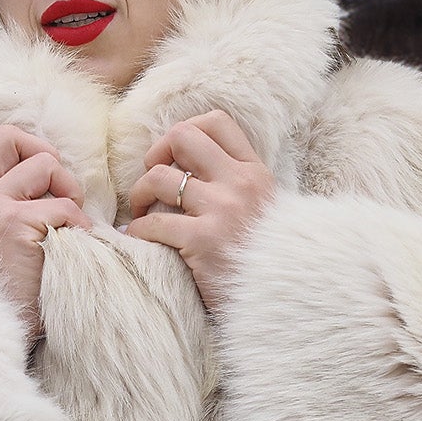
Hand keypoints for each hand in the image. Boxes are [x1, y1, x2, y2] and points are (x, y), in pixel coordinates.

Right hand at [0, 124, 92, 343]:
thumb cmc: (6, 294)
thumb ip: (3, 204)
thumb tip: (49, 170)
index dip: (15, 143)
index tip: (35, 171)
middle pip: (7, 136)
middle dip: (43, 155)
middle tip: (58, 192)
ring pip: (44, 164)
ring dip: (68, 192)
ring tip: (69, 227)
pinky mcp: (14, 226)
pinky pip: (65, 206)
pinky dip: (80, 226)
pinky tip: (74, 252)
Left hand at [122, 111, 274, 313]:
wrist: (284, 298)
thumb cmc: (267, 259)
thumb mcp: (266, 210)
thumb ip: (239, 186)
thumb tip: (196, 168)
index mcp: (255, 172)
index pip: (216, 122)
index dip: (186, 130)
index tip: (175, 156)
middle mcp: (239, 184)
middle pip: (182, 137)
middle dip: (156, 153)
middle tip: (151, 180)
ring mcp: (221, 211)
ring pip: (158, 177)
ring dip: (139, 193)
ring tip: (140, 211)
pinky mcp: (202, 242)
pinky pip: (152, 223)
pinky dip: (137, 230)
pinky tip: (138, 239)